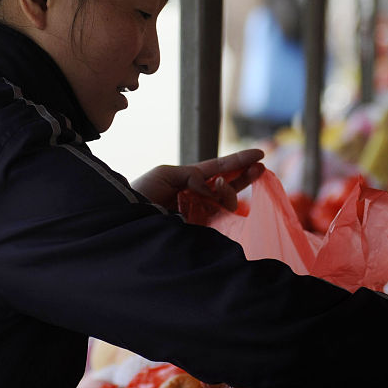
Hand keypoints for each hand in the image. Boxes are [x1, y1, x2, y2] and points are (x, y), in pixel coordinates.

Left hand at [132, 148, 264, 211]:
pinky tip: (221, 200)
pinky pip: (221, 219)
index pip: (218, 169)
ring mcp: (201, 215)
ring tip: (221, 188)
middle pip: (229, 185)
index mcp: (190, 181)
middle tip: (260, 169)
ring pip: (227, 202)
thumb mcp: (164, 174)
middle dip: (245, 176)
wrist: (127, 223)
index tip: (260, 154)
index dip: (238, 161)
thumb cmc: (140, 195)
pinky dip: (223, 207)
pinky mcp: (201, 232)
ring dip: (230, 191)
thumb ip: (193, 175)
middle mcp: (198, 197)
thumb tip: (212, 188)